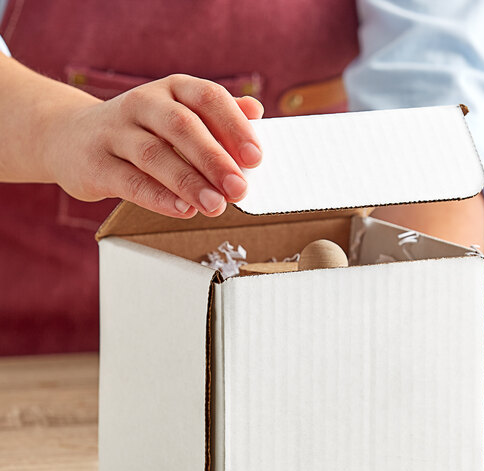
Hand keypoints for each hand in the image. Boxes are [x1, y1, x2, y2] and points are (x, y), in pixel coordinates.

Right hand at [44, 74, 263, 217]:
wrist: (69, 137)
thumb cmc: (138, 131)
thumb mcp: (177, 115)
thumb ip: (216, 116)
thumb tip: (256, 111)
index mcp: (171, 89)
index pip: (208, 98)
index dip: (234, 127)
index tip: (256, 157)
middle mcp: (143, 103)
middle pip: (183, 127)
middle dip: (215, 160)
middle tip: (239, 188)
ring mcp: (115, 131)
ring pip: (155, 155)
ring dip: (189, 182)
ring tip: (215, 205)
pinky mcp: (95, 163)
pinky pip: (130, 181)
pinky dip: (159, 197)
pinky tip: (183, 210)